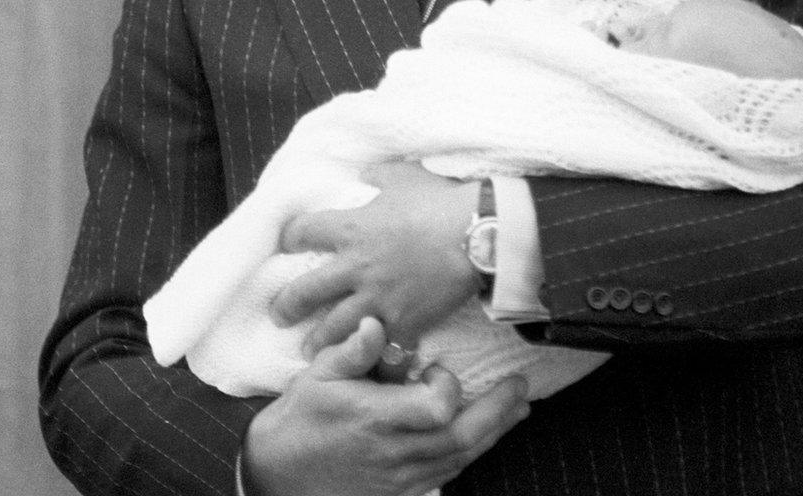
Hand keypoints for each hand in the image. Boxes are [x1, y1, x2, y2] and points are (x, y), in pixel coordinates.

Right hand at [243, 316, 528, 495]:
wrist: (279, 474)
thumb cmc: (301, 418)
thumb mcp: (318, 375)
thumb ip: (351, 350)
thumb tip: (376, 324)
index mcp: (375, 420)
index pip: (436, 410)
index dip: (447, 387)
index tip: (434, 366)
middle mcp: (394, 453)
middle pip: (462, 439)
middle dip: (499, 412)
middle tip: (522, 387)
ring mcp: (401, 477)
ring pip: (461, 459)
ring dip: (494, 432)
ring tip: (518, 407)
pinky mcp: (402, 491)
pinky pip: (448, 473)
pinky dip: (473, 452)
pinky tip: (487, 435)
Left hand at [273, 162, 479, 352]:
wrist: (478, 235)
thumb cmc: (440, 200)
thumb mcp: (403, 176)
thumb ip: (377, 177)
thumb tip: (364, 176)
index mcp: (351, 228)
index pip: (301, 233)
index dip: (290, 238)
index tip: (289, 244)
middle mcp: (355, 267)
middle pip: (303, 293)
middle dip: (285, 306)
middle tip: (279, 314)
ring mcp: (376, 300)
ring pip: (332, 329)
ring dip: (317, 340)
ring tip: (310, 348)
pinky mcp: (401, 324)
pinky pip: (375, 347)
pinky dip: (366, 354)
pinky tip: (360, 359)